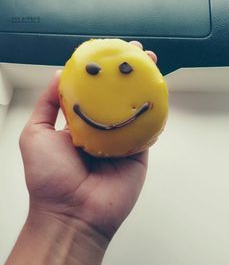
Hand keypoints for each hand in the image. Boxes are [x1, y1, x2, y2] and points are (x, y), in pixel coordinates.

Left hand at [20, 42, 156, 241]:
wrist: (70, 214)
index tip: (109, 51)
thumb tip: (60, 74)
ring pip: (135, 107)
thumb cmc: (48, 178)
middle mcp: (101, 128)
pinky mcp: (136, 152)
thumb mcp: (35, 132)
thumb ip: (47, 103)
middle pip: (117, 94)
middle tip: (135, 52)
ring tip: (150, 64)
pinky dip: (153, 111)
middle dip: (128, 72)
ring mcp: (120, 140)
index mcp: (78, 123)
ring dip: (144, 85)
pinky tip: (157, 91)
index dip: (101, 70)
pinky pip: (147, 129)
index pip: (93, 90)